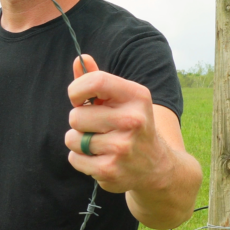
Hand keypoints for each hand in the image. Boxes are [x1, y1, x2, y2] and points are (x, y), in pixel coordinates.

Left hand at [64, 55, 167, 193]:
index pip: (95, 81)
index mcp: (137, 96)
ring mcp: (122, 147)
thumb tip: (80, 59)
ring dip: (79, 141)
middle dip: (79, 121)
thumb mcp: (122, 99)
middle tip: (97, 127)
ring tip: (100, 143)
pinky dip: (81, 159)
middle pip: (76, 115)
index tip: (78, 99)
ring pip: (72, 138)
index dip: (76, 90)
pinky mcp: (111, 170)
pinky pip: (74, 158)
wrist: (157, 166)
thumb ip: (98, 80)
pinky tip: (100, 158)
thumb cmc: (131, 125)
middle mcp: (133, 120)